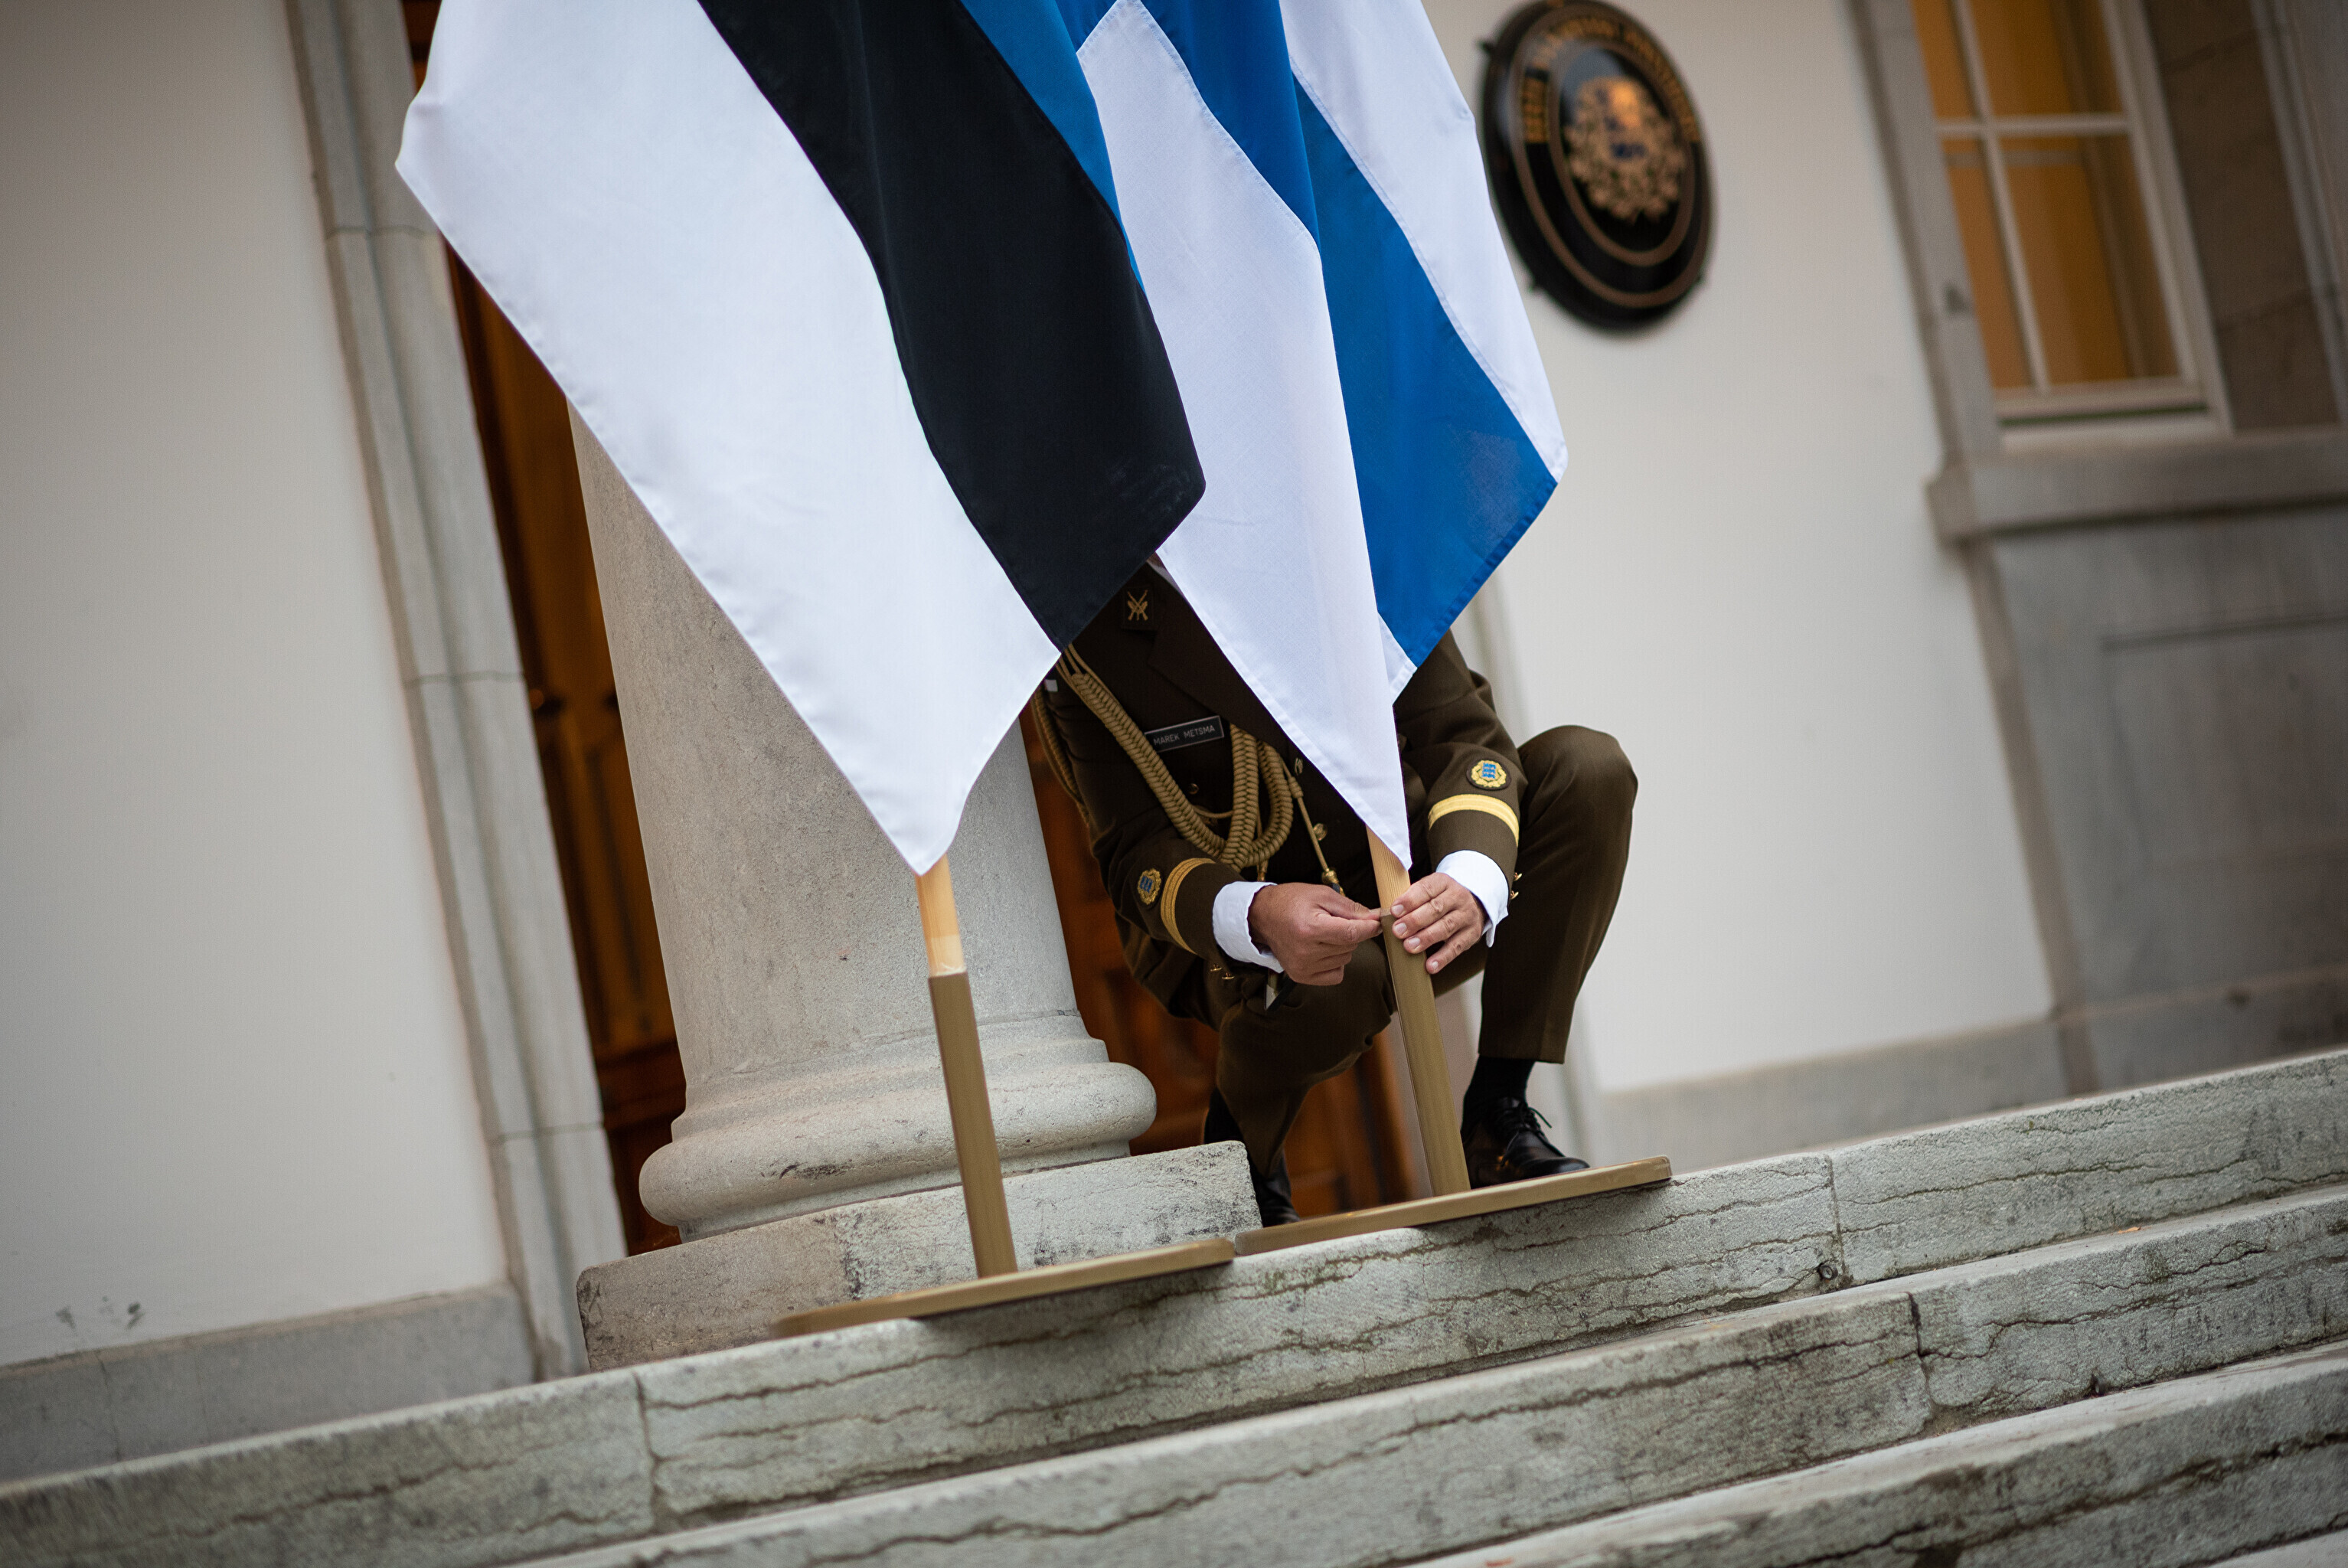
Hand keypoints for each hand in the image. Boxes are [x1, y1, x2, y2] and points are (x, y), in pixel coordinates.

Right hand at [1247, 883, 1380, 985]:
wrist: (1263, 916)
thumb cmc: (1291, 902)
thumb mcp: (1322, 895)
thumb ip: (1350, 908)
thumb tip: (1375, 918)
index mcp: (1310, 928)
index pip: (1352, 933)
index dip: (1369, 927)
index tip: (1376, 922)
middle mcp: (1306, 951)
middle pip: (1350, 945)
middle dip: (1351, 932)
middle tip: (1334, 921)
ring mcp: (1303, 967)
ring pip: (1345, 959)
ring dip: (1342, 946)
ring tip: (1324, 934)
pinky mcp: (1301, 976)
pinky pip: (1336, 974)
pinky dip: (1335, 962)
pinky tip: (1323, 949)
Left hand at [1391, 872, 1484, 975]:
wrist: (1473, 905)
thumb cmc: (1440, 899)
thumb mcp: (1428, 891)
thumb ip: (1408, 900)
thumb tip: (1382, 915)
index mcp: (1443, 882)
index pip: (1426, 888)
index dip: (1410, 900)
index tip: (1394, 911)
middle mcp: (1458, 897)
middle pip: (1436, 908)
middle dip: (1415, 920)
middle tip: (1398, 931)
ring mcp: (1466, 916)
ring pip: (1446, 927)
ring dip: (1426, 938)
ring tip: (1409, 946)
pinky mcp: (1471, 934)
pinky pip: (1457, 947)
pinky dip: (1443, 957)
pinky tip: (1430, 965)